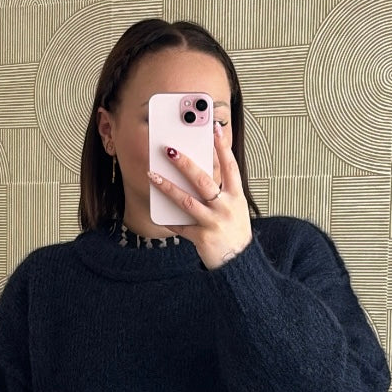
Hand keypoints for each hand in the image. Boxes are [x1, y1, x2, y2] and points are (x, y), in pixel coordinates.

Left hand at [148, 121, 252, 271]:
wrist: (239, 263)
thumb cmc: (234, 232)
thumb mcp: (235, 208)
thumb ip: (221, 190)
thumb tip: (198, 171)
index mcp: (236, 197)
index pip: (230, 166)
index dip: (222, 146)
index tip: (214, 128)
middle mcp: (226, 207)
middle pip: (203, 180)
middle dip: (185, 164)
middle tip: (169, 149)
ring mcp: (214, 223)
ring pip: (187, 201)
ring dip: (167, 187)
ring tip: (152, 175)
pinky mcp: (202, 238)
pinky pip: (181, 226)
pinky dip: (169, 219)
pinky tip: (158, 210)